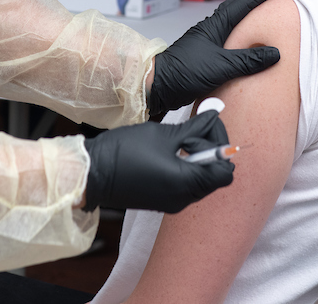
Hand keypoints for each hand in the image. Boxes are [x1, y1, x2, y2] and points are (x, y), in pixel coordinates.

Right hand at [83, 111, 232, 212]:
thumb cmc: (125, 151)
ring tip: (178, 140)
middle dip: (209, 149)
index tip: (207, 126)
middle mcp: (184, 198)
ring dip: (197, 158)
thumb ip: (194, 127)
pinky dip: (186, 167)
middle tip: (191, 129)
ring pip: (202, 180)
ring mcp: (173, 203)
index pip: (225, 171)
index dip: (221, 146)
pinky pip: (186, 185)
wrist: (92, 174)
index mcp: (186, 183)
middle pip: (215, 176)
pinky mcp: (163, 201)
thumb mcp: (163, 135)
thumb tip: (214, 115)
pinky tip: (170, 151)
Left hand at [149, 0, 289, 115]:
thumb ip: (247, 60)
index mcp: (216, 26)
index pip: (246, 3)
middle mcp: (213, 28)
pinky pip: (232, 33)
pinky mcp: (208, 52)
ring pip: (235, 16)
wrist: (157, 85)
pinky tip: (246, 29)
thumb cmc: (182, 72)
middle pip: (240, 3)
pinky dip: (243, 25)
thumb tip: (275, 52)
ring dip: (250, 4)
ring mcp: (210, 38)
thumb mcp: (219, 67)